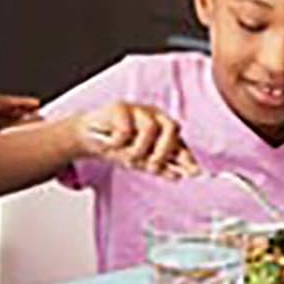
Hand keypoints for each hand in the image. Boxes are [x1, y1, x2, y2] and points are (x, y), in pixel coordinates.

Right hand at [78, 102, 194, 177]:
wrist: (89, 137)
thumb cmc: (119, 146)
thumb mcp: (141, 160)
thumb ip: (160, 167)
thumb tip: (179, 176)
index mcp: (163, 128)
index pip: (180, 142)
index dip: (187, 157)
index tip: (194, 173)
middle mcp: (155, 116)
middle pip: (172, 127)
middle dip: (164, 152)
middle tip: (151, 165)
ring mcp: (138, 109)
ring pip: (149, 129)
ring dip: (138, 150)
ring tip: (127, 157)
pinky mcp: (121, 107)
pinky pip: (125, 129)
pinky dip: (118, 142)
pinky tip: (112, 144)